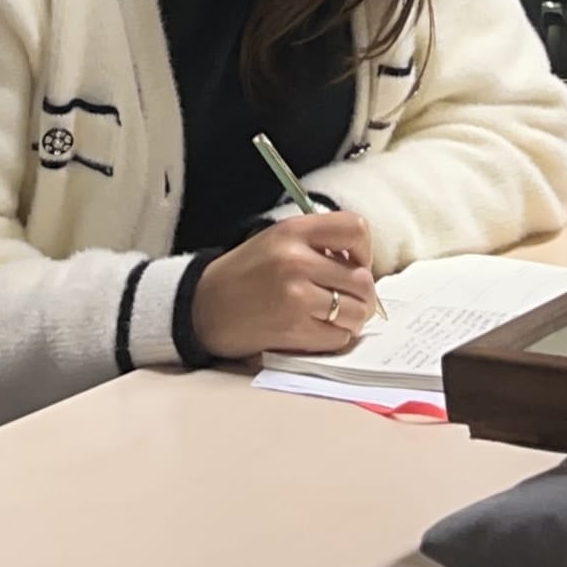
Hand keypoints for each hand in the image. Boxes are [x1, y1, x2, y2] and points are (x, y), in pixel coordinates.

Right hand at [190, 212, 376, 360]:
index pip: (356, 229)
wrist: (202, 308)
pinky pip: (339, 337)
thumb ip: (318, 243)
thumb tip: (363, 265)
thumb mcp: (277, 239)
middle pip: (362, 279)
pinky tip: (319, 329)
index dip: (364, 250)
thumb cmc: (244, 273)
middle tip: (348, 297)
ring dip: (352, 317)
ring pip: (357, 311)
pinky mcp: (293, 330)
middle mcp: (296, 261)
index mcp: (293, 231)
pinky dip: (336, 336)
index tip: (356, 263)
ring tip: (335, 315)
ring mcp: (295, 297)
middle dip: (362, 293)